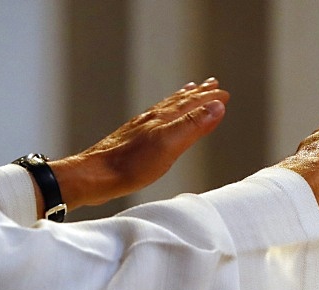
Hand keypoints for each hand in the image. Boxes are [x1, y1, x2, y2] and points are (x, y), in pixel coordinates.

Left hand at [49, 78, 229, 211]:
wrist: (95, 176)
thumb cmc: (130, 165)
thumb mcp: (169, 145)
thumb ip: (193, 125)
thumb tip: (217, 107)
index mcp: (163, 119)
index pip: (192, 104)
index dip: (209, 99)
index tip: (223, 93)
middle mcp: (152, 119)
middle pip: (179, 102)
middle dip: (197, 94)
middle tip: (210, 84)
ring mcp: (140, 128)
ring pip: (166, 108)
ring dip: (181, 100)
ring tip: (189, 92)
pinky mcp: (131, 140)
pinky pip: (155, 119)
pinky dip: (164, 113)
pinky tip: (160, 117)